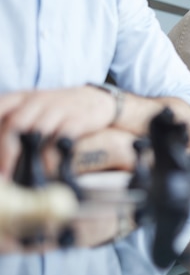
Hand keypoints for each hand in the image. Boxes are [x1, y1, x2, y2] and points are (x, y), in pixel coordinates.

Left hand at [0, 87, 124, 177]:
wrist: (96, 100)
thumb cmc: (59, 110)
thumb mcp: (34, 108)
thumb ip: (16, 124)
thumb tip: (3, 157)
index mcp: (22, 97)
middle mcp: (38, 100)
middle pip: (14, 124)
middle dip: (6, 152)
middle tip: (4, 175)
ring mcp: (59, 108)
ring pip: (36, 132)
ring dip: (28, 157)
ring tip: (25, 177)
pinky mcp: (78, 119)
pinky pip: (61, 138)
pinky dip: (52, 156)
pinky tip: (49, 170)